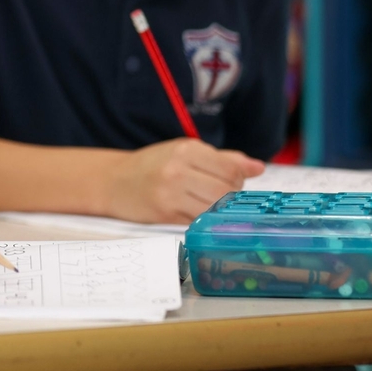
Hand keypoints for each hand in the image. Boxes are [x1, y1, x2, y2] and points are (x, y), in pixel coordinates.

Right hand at [105, 138, 262, 223]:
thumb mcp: (184, 153)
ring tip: (204, 203)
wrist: (113, 182)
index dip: (238, 179)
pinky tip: (193, 211)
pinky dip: (202, 219)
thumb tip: (258, 168)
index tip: (230, 181)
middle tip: (216, 194)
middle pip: (226, 191)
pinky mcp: (165, 213)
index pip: (232, 169)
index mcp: (186, 149)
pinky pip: (198, 220)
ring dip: (217, 210)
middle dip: (228, 196)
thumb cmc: (153, 166)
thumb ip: (223, 160)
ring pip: (214, 208)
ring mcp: (170, 193)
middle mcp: (178, 169)